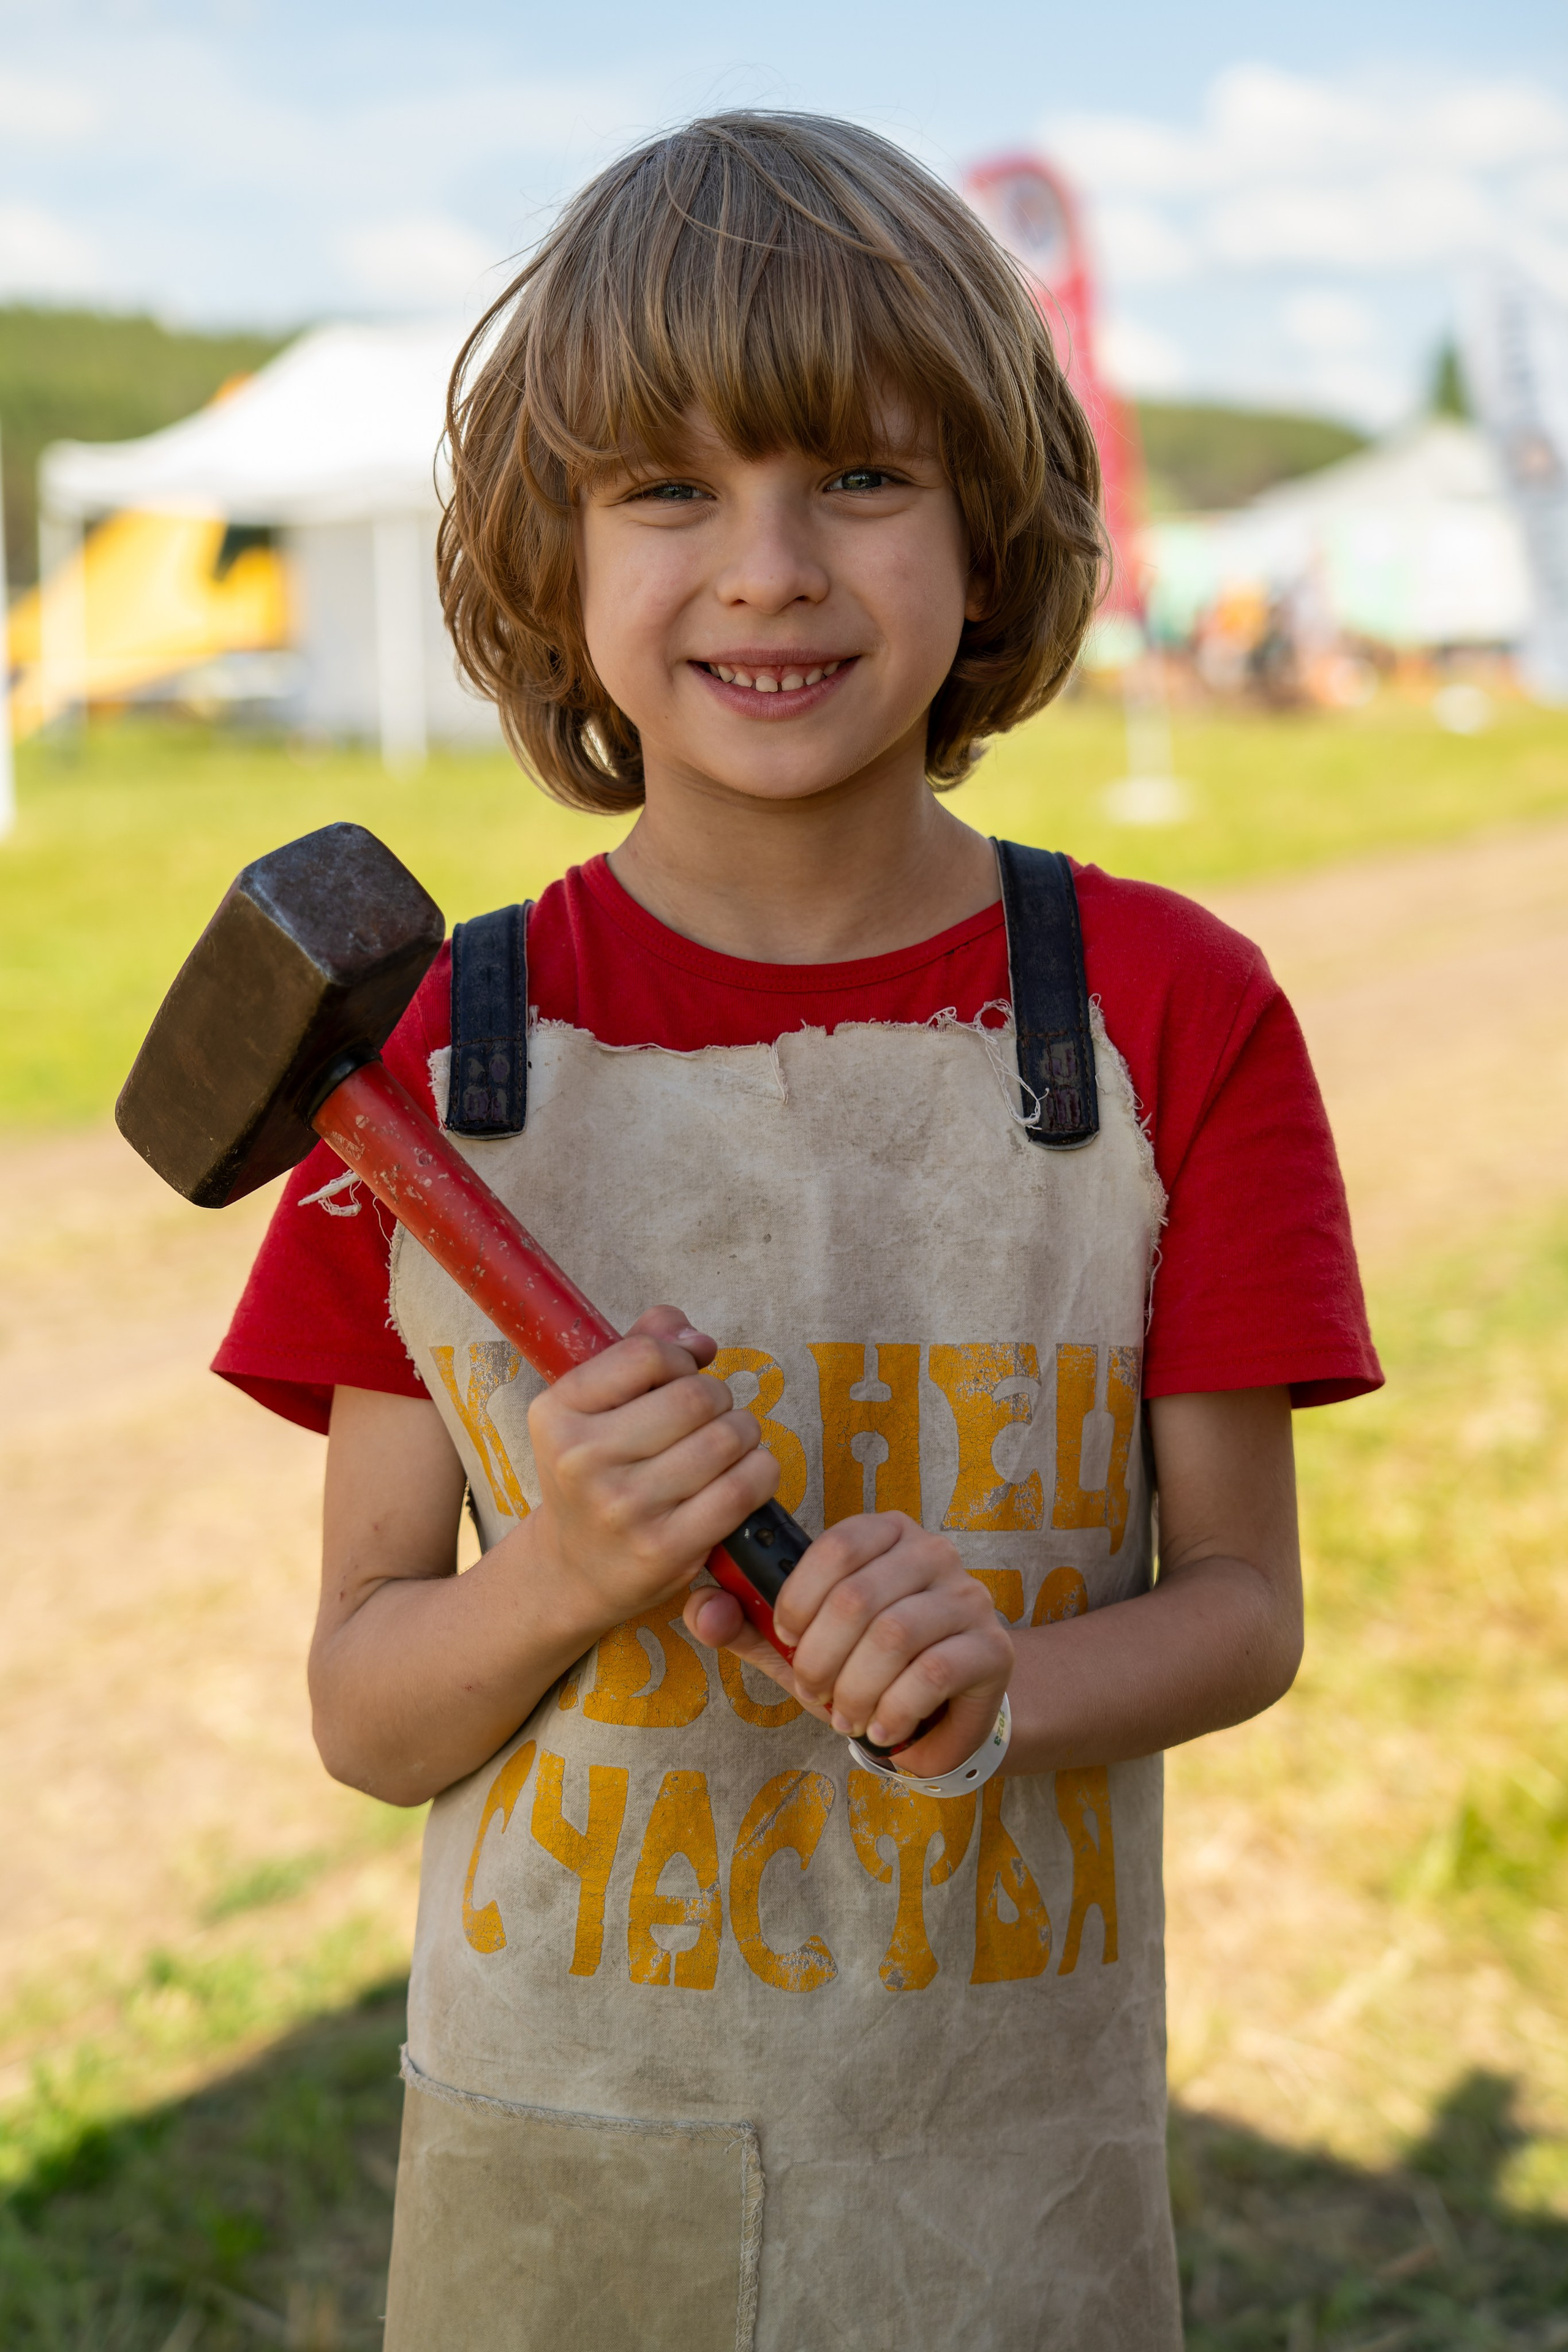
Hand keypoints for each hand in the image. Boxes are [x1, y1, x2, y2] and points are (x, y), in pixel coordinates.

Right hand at [525, 1305, 779, 1627]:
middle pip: (695, 1396)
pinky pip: (741, 1489)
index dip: (679, 1359)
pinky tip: (746, 1473)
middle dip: (718, 1397)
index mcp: (558, 1413)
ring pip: (725, 1438)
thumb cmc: (597, 1470)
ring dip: (743, 1432)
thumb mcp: (594, 1404)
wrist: (575, 1567)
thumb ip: (641, 1347)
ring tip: (727, 1444)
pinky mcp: (664, 1548)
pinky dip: (760, 1471)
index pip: (646, 1355)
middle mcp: (582, 1460)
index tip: (678, 1377)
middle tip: (710, 1415)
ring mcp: (624, 1508)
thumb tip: (699, 1340)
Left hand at [684, 1512, 1012, 1778]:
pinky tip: (881, 1728)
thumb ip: (748, 1622)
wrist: (950, 1705)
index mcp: (884, 1534)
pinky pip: (932, 1674)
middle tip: (812, 1693)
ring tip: (845, 1717)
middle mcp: (932, 1553)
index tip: (785, 1639)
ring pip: (893, 1638)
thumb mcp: (803, 1641)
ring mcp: (968, 1597)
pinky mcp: (992, 1647)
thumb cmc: (868, 1664)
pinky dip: (893, 1710)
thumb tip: (702, 1606)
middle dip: (820, 1659)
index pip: (833, 1548)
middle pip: (858, 1599)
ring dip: (855, 1691)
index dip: (797, 1600)